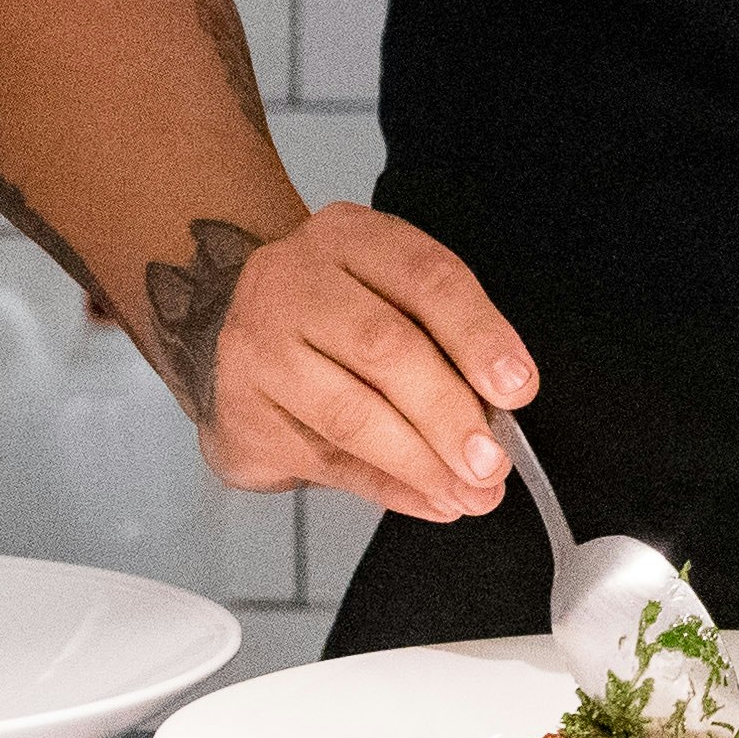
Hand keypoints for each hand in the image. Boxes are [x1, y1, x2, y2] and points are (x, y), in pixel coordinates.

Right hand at [188, 203, 540, 521]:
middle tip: (491, 460)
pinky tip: (429, 500)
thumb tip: (501, 412)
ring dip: (420, 462)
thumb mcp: (389, 295)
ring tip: (469, 492)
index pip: (426, 278)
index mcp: (348, 238)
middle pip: (384, 347)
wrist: (221, 327)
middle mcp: (292, 281)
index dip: (478, 335)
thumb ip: (444, 343)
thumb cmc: (334, 313)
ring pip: (350, 412)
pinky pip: (324, 460)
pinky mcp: (239, 412)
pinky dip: (387, 488)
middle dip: (448, 412)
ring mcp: (256, 347)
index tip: (517, 387)